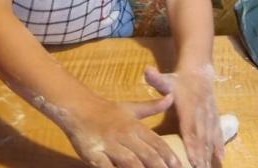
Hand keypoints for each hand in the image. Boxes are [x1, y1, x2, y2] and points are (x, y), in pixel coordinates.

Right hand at [60, 93, 181, 167]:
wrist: (77, 108)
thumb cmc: (106, 111)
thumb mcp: (131, 108)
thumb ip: (152, 107)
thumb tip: (172, 97)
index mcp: (135, 126)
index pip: (157, 143)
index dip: (169, 156)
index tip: (180, 166)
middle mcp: (124, 135)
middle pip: (147, 155)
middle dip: (160, 167)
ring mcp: (109, 145)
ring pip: (130, 162)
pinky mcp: (93, 154)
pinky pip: (106, 167)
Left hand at [145, 66, 222, 167]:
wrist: (199, 72)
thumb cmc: (179, 80)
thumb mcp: (166, 79)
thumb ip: (157, 79)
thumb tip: (147, 71)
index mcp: (188, 107)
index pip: (190, 129)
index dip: (192, 145)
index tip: (193, 160)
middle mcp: (201, 113)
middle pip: (202, 137)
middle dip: (201, 155)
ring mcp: (209, 116)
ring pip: (210, 137)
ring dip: (210, 154)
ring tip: (207, 167)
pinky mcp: (214, 117)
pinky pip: (218, 132)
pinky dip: (220, 145)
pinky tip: (220, 158)